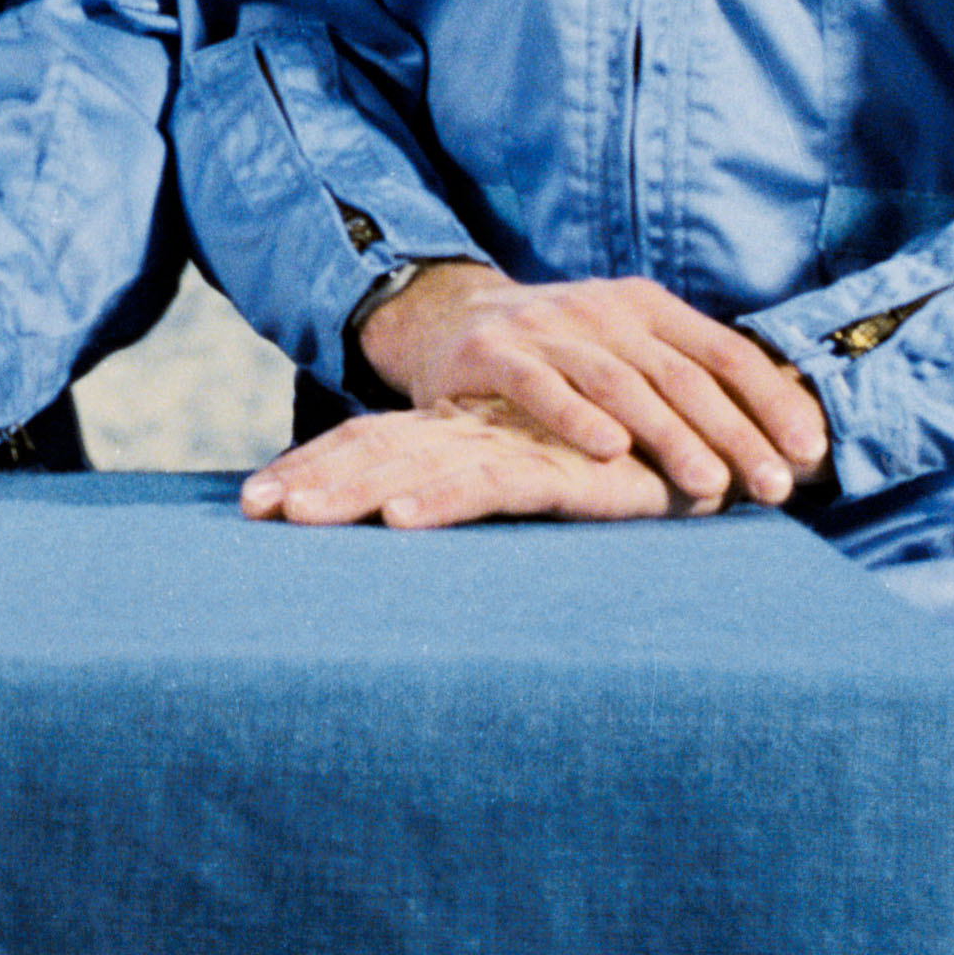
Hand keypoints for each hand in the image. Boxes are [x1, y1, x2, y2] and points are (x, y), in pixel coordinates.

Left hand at [242, 402, 685, 528]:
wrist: (704, 439)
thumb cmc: (612, 467)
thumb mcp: (532, 482)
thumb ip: (481, 490)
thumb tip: (412, 523)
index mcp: (462, 432)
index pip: (372, 443)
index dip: (313, 467)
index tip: (254, 501)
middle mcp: (476, 431)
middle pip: (374, 449)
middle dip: (309, 478)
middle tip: (249, 508)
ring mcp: (513, 445)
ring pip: (416, 464)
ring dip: (352, 490)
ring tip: (297, 517)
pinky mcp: (559, 468)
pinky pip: (490, 484)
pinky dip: (442, 500)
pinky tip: (401, 520)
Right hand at [351, 260, 827, 512]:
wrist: (452, 320)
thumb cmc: (566, 356)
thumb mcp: (630, 351)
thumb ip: (691, 386)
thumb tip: (786, 446)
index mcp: (648, 307)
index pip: (725, 352)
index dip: (771, 400)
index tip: (810, 453)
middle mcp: (604, 310)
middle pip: (682, 375)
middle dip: (735, 433)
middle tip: (775, 486)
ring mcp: (548, 327)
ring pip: (620, 382)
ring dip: (670, 435)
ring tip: (709, 485)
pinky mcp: (495, 351)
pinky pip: (540, 385)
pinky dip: (575, 416)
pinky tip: (607, 450)